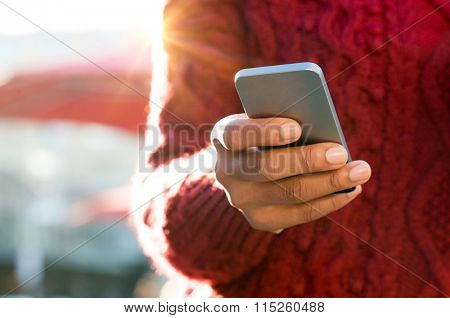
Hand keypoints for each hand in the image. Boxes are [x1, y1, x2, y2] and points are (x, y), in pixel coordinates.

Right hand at [211, 113, 370, 232]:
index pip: (236, 134)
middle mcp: (227, 171)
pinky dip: (329, 202)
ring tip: (360, 171)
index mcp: (223, 137)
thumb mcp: (266, 120)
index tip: (296, 127)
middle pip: (267, 168)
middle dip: (308, 160)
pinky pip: (299, 214)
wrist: (245, 169)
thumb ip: (284, 120)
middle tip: (342, 153)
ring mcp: (241, 200)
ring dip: (329, 183)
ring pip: (289, 193)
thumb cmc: (265, 135)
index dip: (264, 132)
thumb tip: (326, 132)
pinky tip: (351, 190)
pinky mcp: (260, 220)